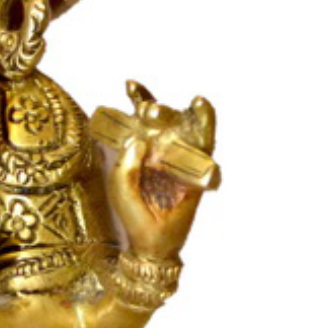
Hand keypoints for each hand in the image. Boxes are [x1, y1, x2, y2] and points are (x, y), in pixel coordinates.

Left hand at [97, 84, 218, 259]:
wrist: (153, 243)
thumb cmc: (134, 215)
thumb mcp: (121, 187)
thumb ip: (126, 164)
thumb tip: (140, 140)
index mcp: (139, 150)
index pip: (139, 119)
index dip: (137, 99)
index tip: (130, 84)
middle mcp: (160, 149)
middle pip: (162, 119)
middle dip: (157, 109)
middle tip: (148, 110)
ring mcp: (179, 158)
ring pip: (185, 127)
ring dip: (183, 113)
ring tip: (182, 101)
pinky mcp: (198, 168)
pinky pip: (204, 143)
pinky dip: (206, 123)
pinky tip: (201, 105)